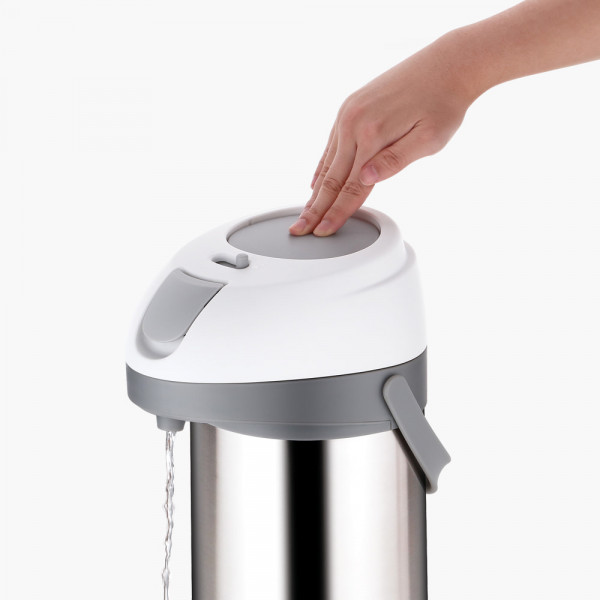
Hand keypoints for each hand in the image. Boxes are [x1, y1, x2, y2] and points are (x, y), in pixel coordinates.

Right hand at [289, 33, 475, 236]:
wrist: (447, 64)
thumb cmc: (443, 104)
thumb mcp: (429, 139)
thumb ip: (395, 162)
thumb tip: (364, 180)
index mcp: (373, 134)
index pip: (350, 187)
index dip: (336, 213)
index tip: (323, 231)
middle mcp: (354, 123)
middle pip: (331, 178)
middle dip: (315, 209)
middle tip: (299, 230)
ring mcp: (348, 113)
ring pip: (327, 163)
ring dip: (315, 191)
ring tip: (305, 212)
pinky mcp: (350, 107)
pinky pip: (330, 145)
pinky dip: (322, 168)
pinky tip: (316, 182)